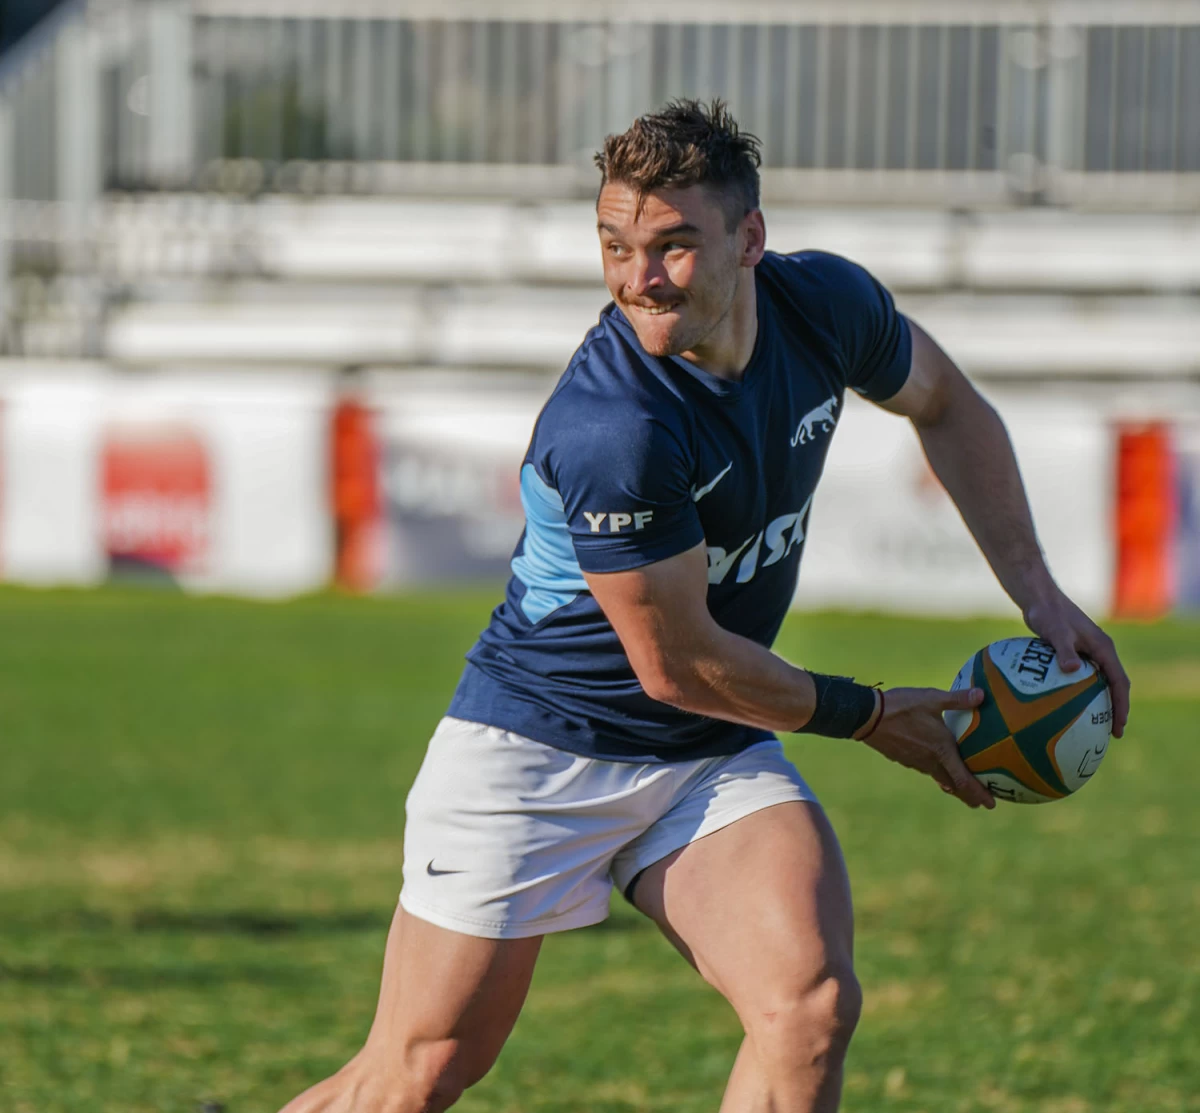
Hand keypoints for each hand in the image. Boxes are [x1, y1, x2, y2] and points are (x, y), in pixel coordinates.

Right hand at [856, 687, 995, 808]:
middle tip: (980, 803)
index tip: (991, 805)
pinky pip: (925, 769)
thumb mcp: (932, 698)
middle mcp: (930, 761)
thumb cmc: (902, 707)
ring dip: (952, 785)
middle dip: (968, 795)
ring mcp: (915, 762)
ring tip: (960, 786)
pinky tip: (934, 764)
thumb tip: (982, 694)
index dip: (978, 793)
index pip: (963, 780)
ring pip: (938, 778)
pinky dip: (936, 773)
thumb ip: (957, 699)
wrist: (868, 716)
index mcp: (942, 751)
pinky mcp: (903, 758)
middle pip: (953, 786)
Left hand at [1023, 588, 1130, 737]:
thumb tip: (1072, 670)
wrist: (1039, 598)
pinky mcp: (1075, 652)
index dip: (1121, 706)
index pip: (1119, 683)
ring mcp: (1088, 652)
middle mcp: (1100, 651)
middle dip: (1116, 709)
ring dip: (1100, 703)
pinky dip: (1081, 693)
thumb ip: (1064, 650)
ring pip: (1100, 682)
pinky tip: (1067, 707)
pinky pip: (1083, 677)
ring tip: (1094, 725)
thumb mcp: (1056, 631)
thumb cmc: (1048, 613)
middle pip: (1115, 685)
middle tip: (1111, 733)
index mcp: (1104, 649)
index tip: (1118, 726)